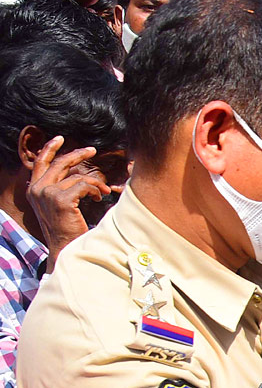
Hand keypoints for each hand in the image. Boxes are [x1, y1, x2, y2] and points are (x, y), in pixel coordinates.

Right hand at [26, 137, 116, 266]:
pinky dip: (96, 190)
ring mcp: (47, 194)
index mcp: (34, 190)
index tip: (60, 139)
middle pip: (59, 163)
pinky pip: (84, 185)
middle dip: (78, 154)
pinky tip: (100, 198)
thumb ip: (61, 189)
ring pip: (77, 177)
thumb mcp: (58, 206)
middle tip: (92, 151)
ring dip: (95, 183)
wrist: (65, 248)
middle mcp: (37, 190)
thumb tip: (76, 176)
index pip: (40, 163)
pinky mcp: (61, 200)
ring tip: (103, 192)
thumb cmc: (66, 229)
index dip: (50, 149)